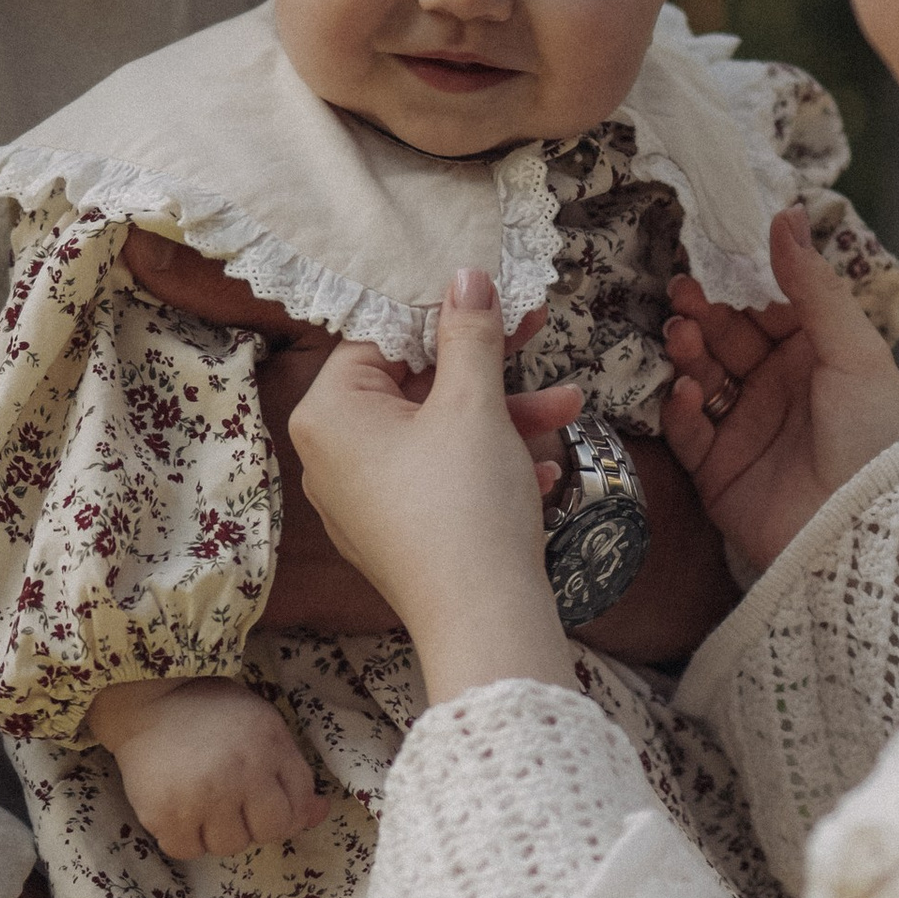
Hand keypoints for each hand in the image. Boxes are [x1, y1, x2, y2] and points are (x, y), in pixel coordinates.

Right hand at [88, 680, 323, 860]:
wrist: (149, 700)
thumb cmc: (213, 712)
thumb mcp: (266, 729)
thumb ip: (294, 773)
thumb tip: (320, 813)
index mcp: (270, 749)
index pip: (296, 809)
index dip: (283, 810)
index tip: (262, 797)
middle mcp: (239, 776)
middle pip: (267, 834)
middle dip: (254, 823)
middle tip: (231, 798)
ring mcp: (200, 798)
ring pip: (228, 847)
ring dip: (218, 832)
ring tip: (203, 800)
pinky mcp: (164, 814)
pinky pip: (187, 851)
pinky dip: (185, 837)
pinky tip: (180, 809)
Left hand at [131, 232, 577, 636]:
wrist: (483, 620)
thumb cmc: (466, 505)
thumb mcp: (474, 403)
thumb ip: (469, 333)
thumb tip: (465, 277)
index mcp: (328, 414)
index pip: (379, 338)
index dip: (441, 316)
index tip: (492, 300)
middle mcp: (331, 456)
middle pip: (413, 386)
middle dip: (489, 370)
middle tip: (536, 335)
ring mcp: (361, 500)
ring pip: (437, 434)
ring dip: (505, 417)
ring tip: (570, 409)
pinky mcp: (396, 533)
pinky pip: (441, 479)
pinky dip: (490, 465)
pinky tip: (546, 472)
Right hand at [661, 205, 898, 578]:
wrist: (864, 529)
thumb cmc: (874, 433)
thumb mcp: (853, 350)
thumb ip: (813, 285)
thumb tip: (786, 213)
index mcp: (815, 356)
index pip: (765, 308)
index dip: (737, 286)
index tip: (708, 260)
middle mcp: (777, 388)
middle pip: (726, 338)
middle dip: (703, 314)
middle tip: (683, 296)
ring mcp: (745, 428)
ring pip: (700, 378)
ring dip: (687, 353)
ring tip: (682, 336)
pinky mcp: (718, 470)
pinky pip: (688, 430)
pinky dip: (679, 408)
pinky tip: (685, 391)